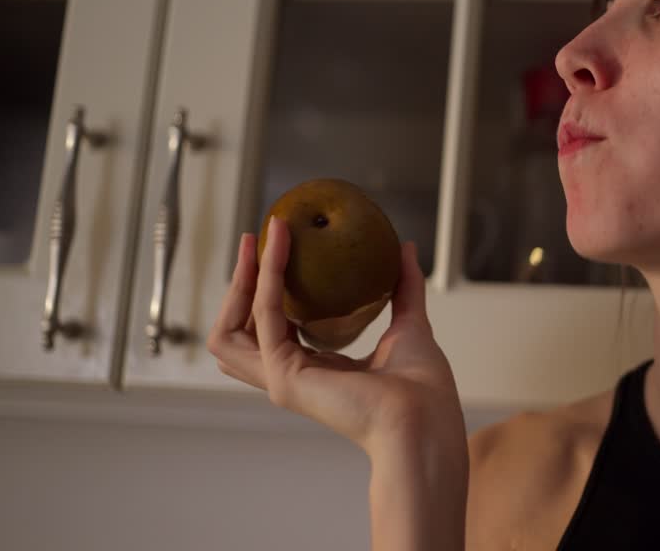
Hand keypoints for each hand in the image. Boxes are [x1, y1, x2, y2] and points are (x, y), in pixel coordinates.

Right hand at [208, 216, 466, 458]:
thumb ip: (404, 289)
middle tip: (253, 241)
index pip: (272, 330)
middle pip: (238, 333)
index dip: (266, 292)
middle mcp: (292, 377)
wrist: (427, 419)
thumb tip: (406, 249)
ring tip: (256, 240)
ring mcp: (283, 380)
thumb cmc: (423, 390)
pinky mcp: (286, 377)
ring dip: (241, 281)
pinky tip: (279, 248)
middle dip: (239, 287)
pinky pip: (266, 317)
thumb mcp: (411, 325)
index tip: (278, 249)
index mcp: (316, 370)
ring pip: (232, 330)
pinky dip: (267, 279)